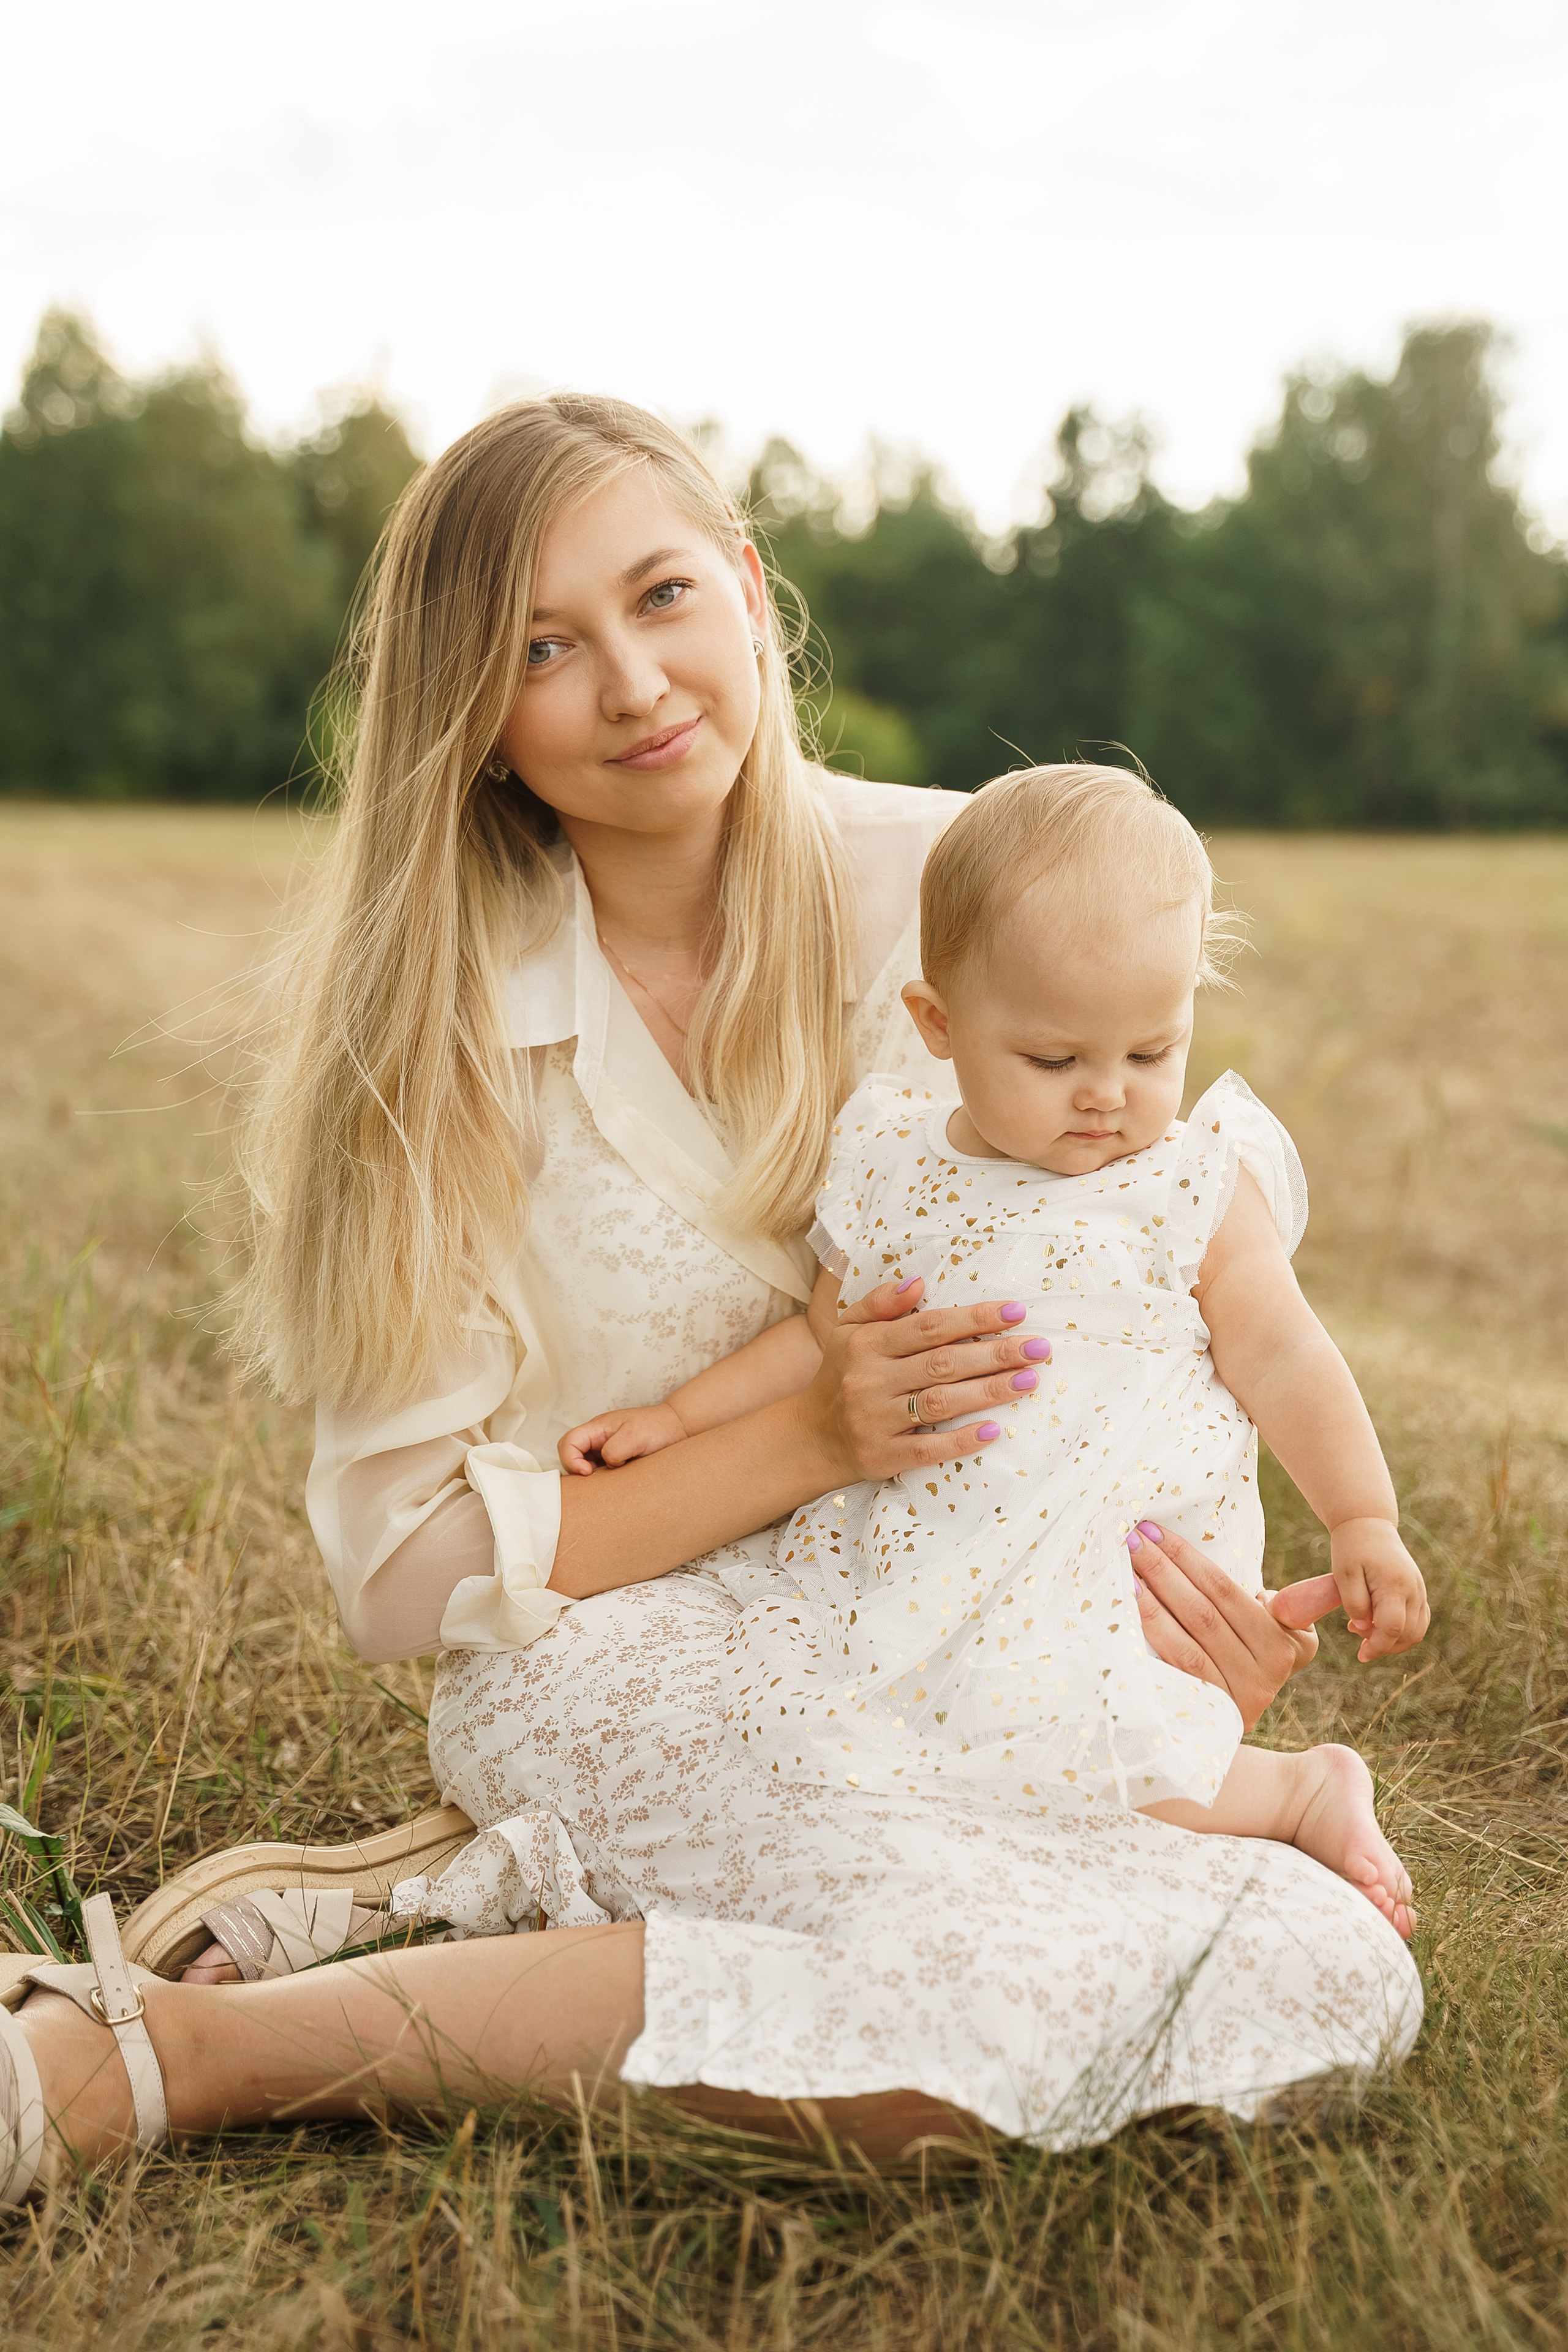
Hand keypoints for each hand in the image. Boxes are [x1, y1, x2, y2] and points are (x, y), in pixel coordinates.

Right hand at [558, 1403, 687, 1475]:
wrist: (678, 1429)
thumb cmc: (658, 1427)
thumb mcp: (636, 1436)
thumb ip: (615, 1449)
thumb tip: (605, 1462)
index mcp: (598, 1428)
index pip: (568, 1442)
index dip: (571, 1460)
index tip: (589, 1472)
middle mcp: (598, 1439)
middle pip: (571, 1456)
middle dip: (579, 1472)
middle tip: (600, 1480)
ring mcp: (605, 1450)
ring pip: (585, 1466)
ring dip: (593, 1477)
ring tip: (613, 1480)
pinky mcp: (615, 1460)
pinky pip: (600, 1472)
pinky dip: (604, 1480)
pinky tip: (619, 1482)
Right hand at [791, 1275, 1050, 1485]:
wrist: (809, 1437)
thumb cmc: (840, 1376)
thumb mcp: (847, 1331)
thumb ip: (880, 1303)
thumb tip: (919, 1283)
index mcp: (866, 1344)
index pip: (929, 1326)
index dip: (975, 1318)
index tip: (1016, 1312)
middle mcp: (871, 1380)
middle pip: (943, 1363)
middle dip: (995, 1354)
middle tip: (1038, 1348)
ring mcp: (876, 1420)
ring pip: (940, 1403)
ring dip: (988, 1391)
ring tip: (1029, 1381)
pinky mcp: (883, 1456)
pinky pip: (928, 1449)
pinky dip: (960, 1440)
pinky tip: (992, 1431)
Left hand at [1128, 1522, 1331, 1732]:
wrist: (1239, 1714)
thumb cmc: (1256, 1652)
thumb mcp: (1291, 1631)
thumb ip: (1298, 1605)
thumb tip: (1268, 1597)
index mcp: (1281, 1647)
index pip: (1224, 1591)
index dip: (1187, 1557)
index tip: (1155, 1530)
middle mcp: (1261, 1677)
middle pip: (1201, 1612)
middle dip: (1162, 1569)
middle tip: (1131, 1538)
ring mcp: (1231, 1700)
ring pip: (1184, 1641)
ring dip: (1150, 1599)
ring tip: (1125, 1567)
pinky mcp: (1205, 1713)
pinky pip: (1174, 1667)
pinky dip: (1151, 1634)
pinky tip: (1129, 1607)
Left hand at [1329, 1518, 1429, 1660]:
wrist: (1368, 1525)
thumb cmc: (1352, 1549)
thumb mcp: (1344, 1574)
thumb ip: (1355, 1603)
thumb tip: (1365, 1628)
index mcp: (1395, 1585)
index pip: (1393, 1628)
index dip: (1378, 1646)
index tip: (1361, 1654)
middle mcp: (1414, 1590)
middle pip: (1409, 1634)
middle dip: (1384, 1645)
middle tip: (1357, 1637)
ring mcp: (1419, 1590)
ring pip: (1417, 1631)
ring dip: (1395, 1641)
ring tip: (1365, 1632)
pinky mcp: (1418, 1591)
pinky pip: (1419, 1621)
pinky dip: (1403, 1631)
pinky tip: (1378, 1625)